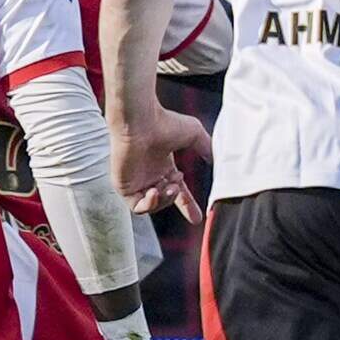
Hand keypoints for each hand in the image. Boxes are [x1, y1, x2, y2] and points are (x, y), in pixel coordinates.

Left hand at [110, 99, 208, 214]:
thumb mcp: (195, 134)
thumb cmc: (164, 122)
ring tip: (168, 187)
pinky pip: (137, 207)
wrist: (141, 121)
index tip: (197, 218)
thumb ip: (206, 148)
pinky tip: (154, 190)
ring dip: (164, 201)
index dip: (187, 205)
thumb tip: (216, 160)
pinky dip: (149, 204)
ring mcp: (135, 181)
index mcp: (163, 166)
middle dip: (175, 199)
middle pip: (165, 201)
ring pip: (152, 206)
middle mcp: (149, 174)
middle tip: (177, 187)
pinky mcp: (123, 185)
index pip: (176, 191)